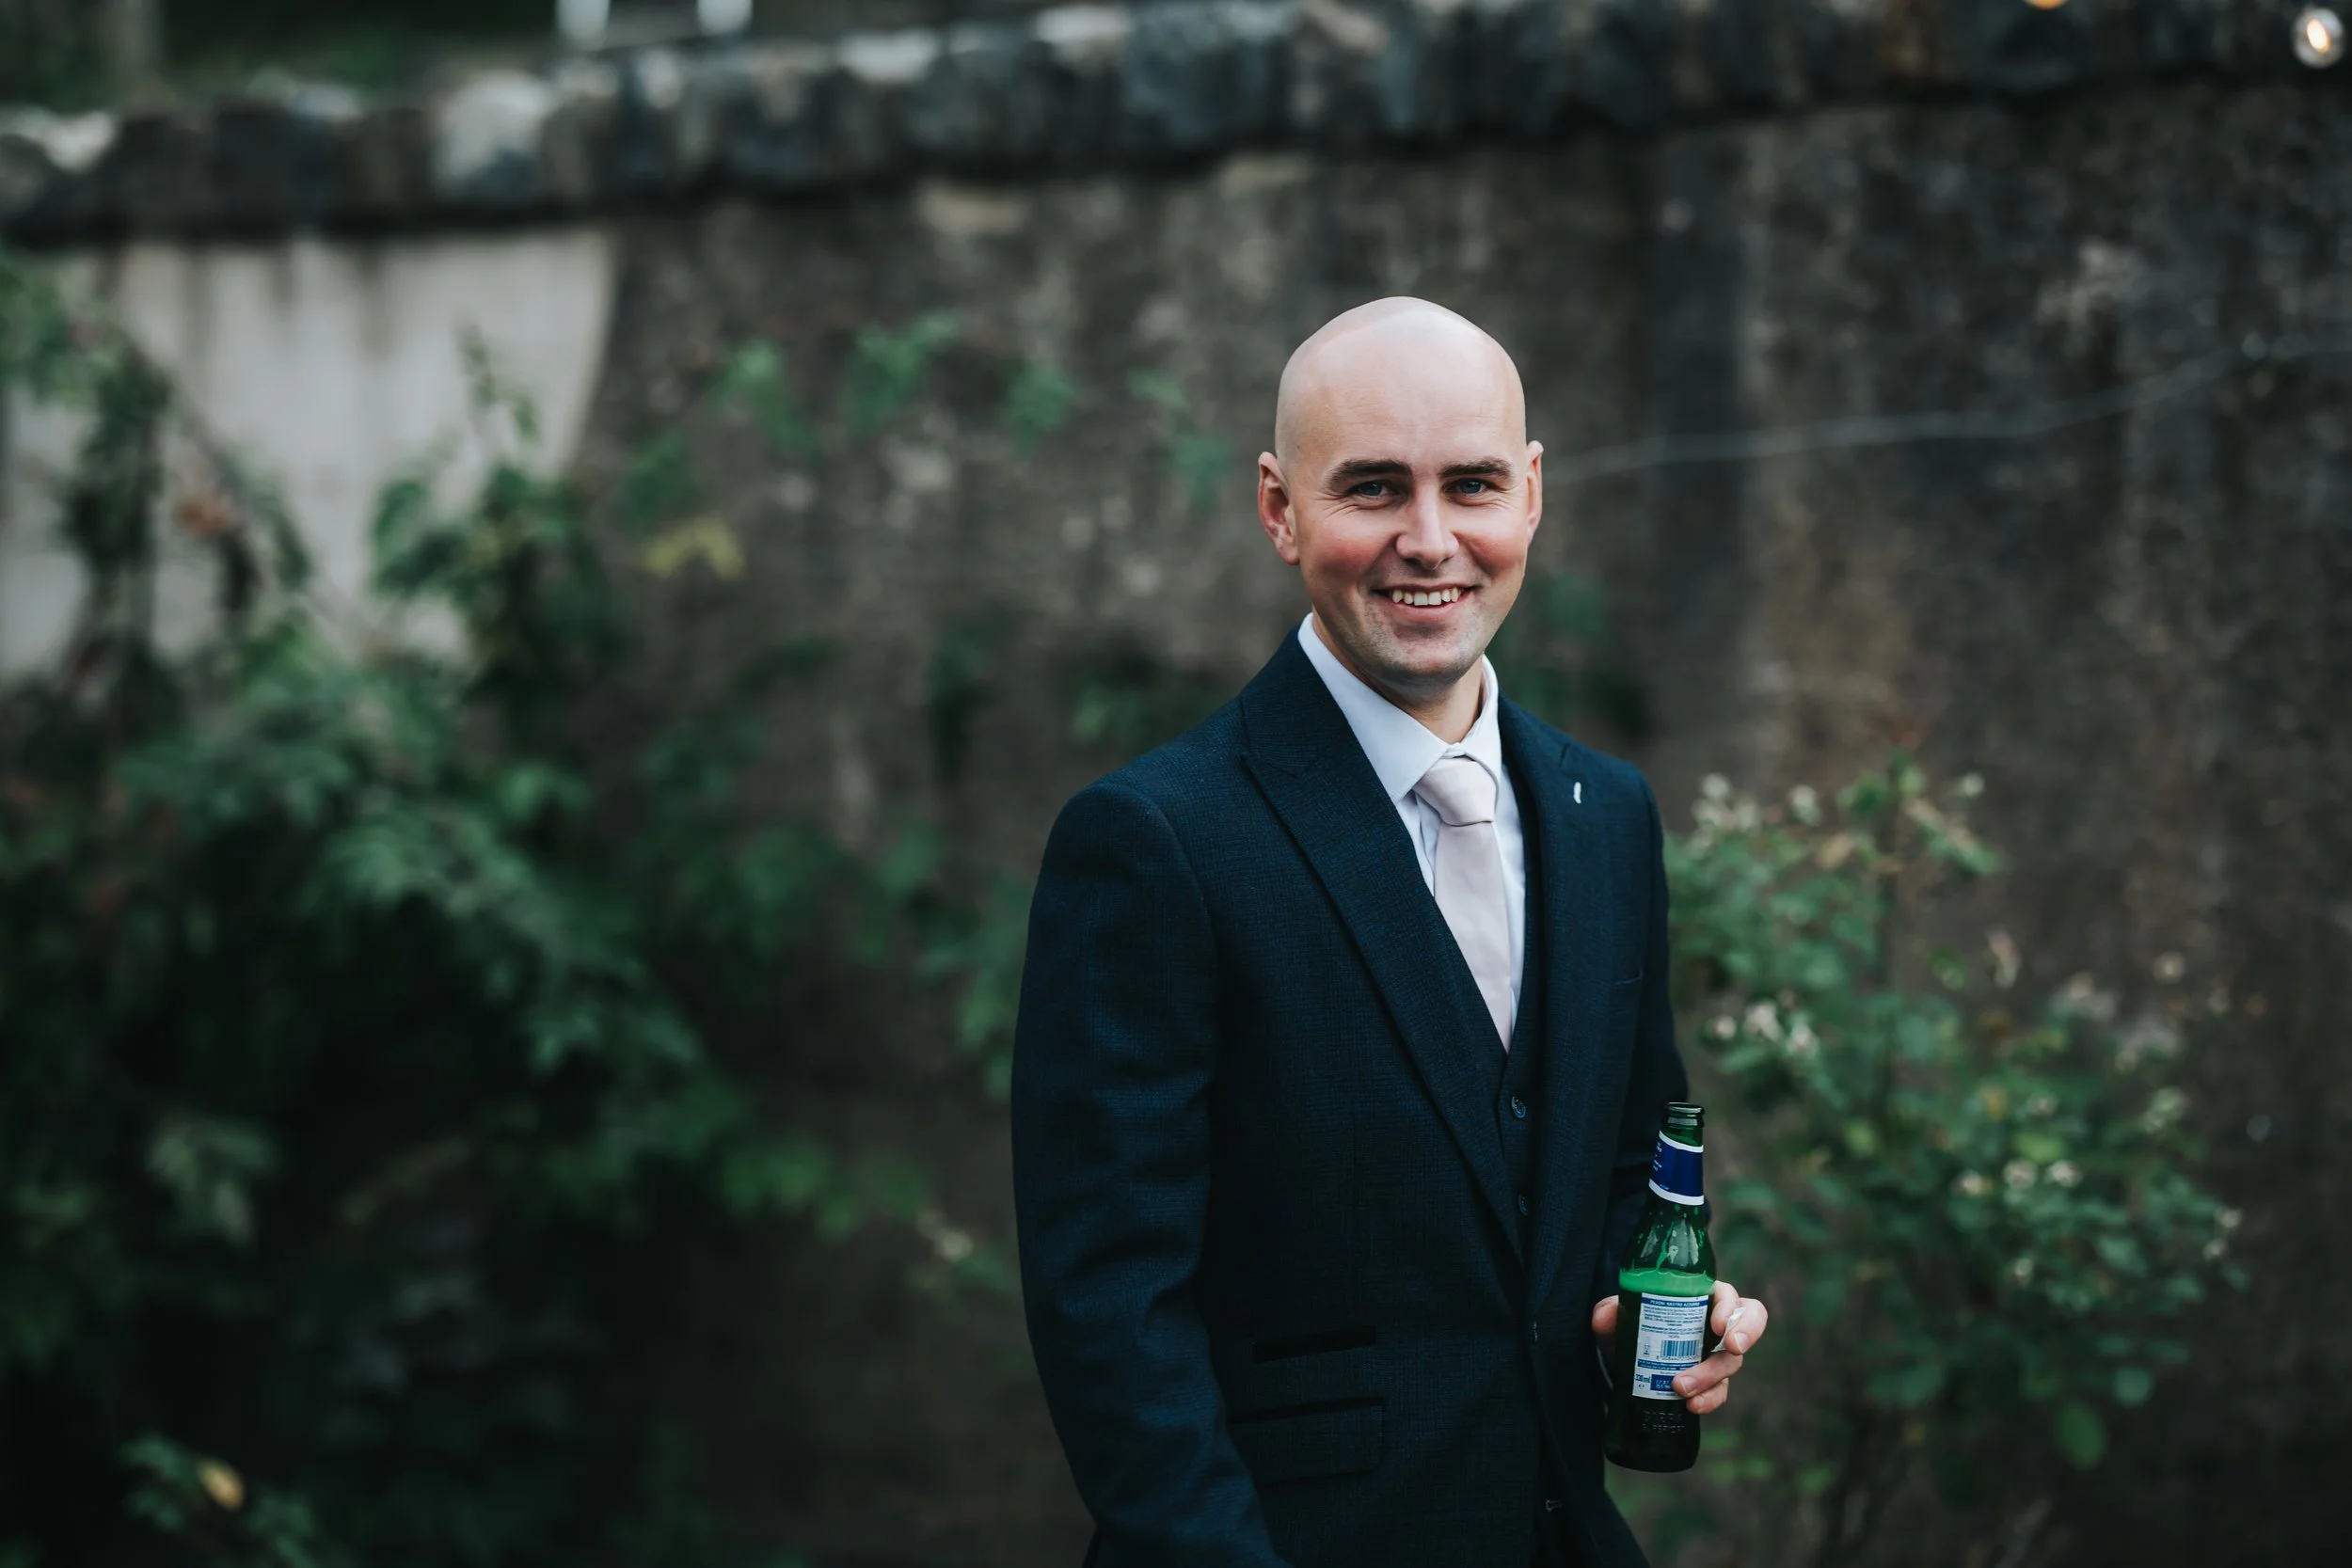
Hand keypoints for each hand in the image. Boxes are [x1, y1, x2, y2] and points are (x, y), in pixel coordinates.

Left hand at [1589, 1280, 1767, 1415]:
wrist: (1626, 1360)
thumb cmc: (1632, 1326)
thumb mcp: (1619, 1315)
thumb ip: (1610, 1311)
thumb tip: (1603, 1319)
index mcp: (1700, 1299)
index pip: (1729, 1297)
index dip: (1731, 1308)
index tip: (1717, 1323)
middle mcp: (1715, 1326)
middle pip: (1746, 1325)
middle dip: (1745, 1335)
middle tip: (1732, 1348)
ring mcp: (1716, 1356)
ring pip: (1730, 1363)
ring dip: (1709, 1376)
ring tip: (1680, 1388)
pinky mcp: (1711, 1383)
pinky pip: (1719, 1392)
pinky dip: (1708, 1400)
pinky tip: (1691, 1406)